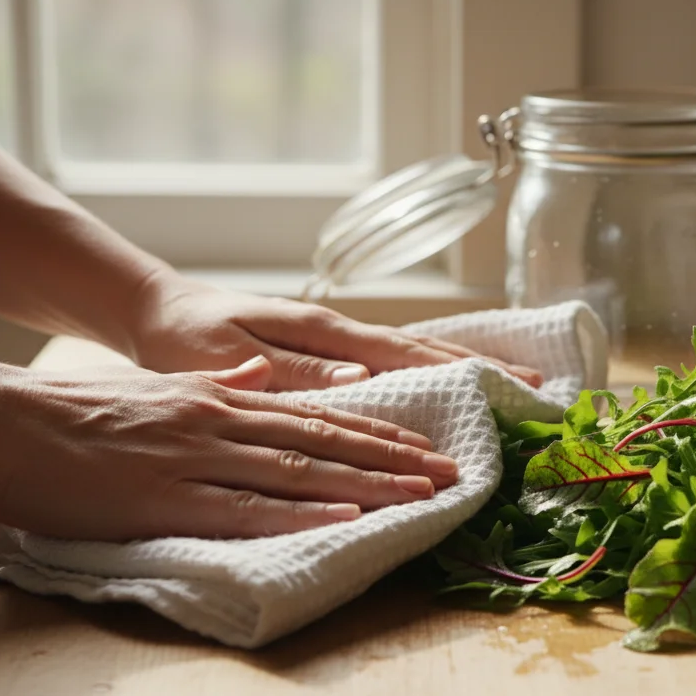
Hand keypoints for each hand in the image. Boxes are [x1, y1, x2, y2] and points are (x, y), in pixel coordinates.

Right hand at [0, 356, 457, 540]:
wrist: (2, 420)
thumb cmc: (75, 412)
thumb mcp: (159, 389)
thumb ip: (216, 387)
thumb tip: (262, 379)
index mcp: (220, 397)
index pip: (315, 413)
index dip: (375, 431)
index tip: (422, 445)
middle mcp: (220, 420)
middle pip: (324, 439)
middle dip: (393, 457)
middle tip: (448, 473)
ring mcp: (195, 457)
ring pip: (299, 470)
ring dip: (366, 483)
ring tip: (418, 495)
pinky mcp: (165, 497)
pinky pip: (245, 506)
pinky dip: (299, 511)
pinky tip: (344, 514)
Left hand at [124, 275, 542, 390]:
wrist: (158, 311)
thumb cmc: (186, 339)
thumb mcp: (228, 357)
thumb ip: (294, 369)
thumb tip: (362, 377)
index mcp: (323, 331)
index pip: (405, 352)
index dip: (458, 371)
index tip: (507, 384)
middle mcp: (340, 331)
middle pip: (424, 348)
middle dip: (480, 365)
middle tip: (537, 384)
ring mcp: (338, 337)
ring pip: (413, 351)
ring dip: (463, 365)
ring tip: (514, 377)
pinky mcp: (328, 348)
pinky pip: (390, 359)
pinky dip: (427, 366)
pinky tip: (448, 377)